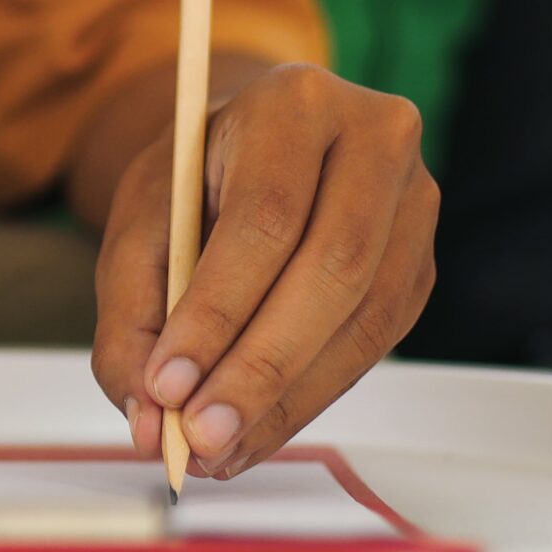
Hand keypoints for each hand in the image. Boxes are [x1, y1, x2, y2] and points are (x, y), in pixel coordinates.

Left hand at [90, 64, 437, 478]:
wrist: (251, 153)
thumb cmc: (195, 181)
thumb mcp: (139, 225)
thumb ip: (131, 316)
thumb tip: (146, 416)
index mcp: (296, 103)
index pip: (268, 217)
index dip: (219, 309)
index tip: (167, 383)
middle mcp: (376, 139)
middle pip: (334, 268)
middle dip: (260, 367)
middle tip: (200, 436)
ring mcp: (415, 201)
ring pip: (367, 315)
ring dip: (289, 397)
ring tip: (219, 447)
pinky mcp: (420, 264)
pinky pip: (376, 342)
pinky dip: (311, 395)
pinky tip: (257, 430)